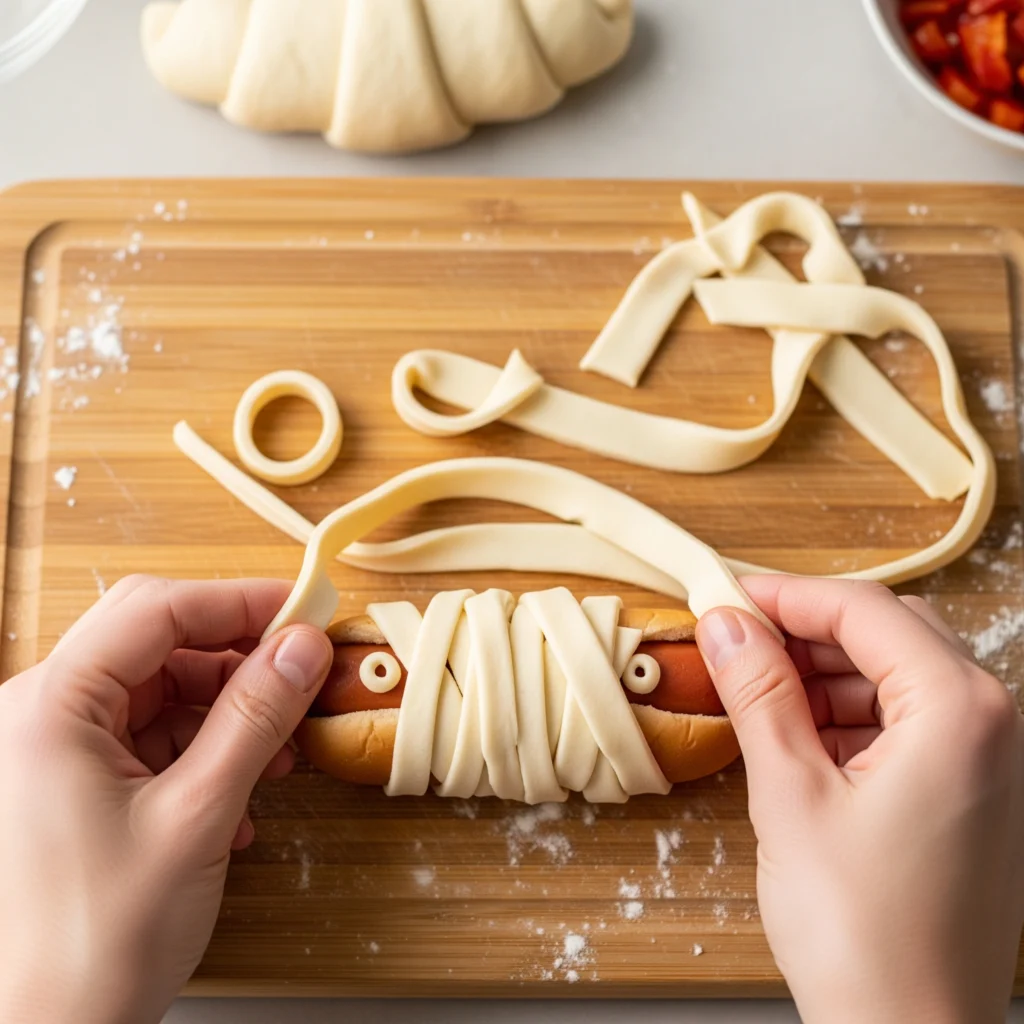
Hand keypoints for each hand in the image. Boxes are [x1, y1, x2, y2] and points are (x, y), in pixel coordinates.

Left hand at [0, 576, 332, 1023]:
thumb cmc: (92, 945)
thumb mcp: (196, 816)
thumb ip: (254, 719)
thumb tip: (301, 647)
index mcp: (48, 708)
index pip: (155, 611)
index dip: (238, 602)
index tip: (305, 610)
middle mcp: (41, 716)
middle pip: (156, 644)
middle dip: (236, 659)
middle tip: (300, 672)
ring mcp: (54, 750)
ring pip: (160, 692)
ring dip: (227, 713)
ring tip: (279, 753)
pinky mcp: (74, 783)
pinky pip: (150, 737)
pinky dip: (204, 750)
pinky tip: (242, 792)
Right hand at [696, 576, 1023, 1023]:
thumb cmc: (862, 936)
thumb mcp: (789, 795)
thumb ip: (758, 693)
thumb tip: (725, 623)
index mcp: (959, 711)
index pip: (862, 610)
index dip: (783, 596)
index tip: (724, 597)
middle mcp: (992, 723)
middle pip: (885, 633)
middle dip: (803, 633)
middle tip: (732, 644)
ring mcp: (988, 760)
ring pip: (894, 675)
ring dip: (821, 675)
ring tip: (755, 697)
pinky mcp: (970, 792)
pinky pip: (905, 721)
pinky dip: (846, 717)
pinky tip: (796, 738)